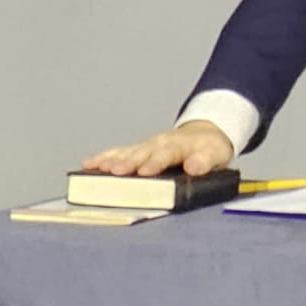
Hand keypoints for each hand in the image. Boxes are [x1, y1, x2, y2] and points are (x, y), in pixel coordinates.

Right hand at [81, 121, 234, 176]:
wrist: (204, 133)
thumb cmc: (209, 149)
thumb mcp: (216, 154)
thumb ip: (206, 162)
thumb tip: (194, 167)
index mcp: (180, 145)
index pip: (167, 154)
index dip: (156, 162)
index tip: (146, 171)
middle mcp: (159, 143)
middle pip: (142, 153)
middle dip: (129, 163)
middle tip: (116, 172)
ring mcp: (146, 146)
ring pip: (127, 152)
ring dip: (112, 161)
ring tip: (97, 169)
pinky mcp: (137, 150)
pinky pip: (118, 153)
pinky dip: (103, 158)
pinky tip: (89, 164)